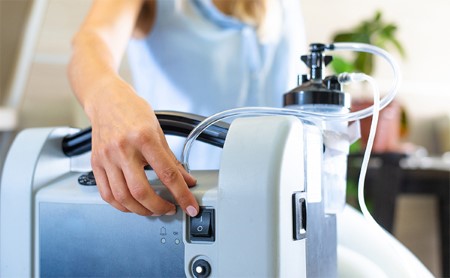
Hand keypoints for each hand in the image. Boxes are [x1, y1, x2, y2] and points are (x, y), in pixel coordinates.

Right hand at [85, 77, 198, 216]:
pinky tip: (132, 205)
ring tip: (152, 209)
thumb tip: (186, 179)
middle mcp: (123, 149)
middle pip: (141, 191)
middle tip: (169, 209)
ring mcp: (107, 158)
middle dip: (159, 207)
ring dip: (141, 210)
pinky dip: (121, 205)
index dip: (182, 194)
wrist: (105, 99)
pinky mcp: (96, 164)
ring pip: (123, 197)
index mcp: (144, 138)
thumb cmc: (132, 111)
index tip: (190, 206)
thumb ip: (171, 159)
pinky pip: (106, 194)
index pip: (167, 174)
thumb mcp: (158, 131)